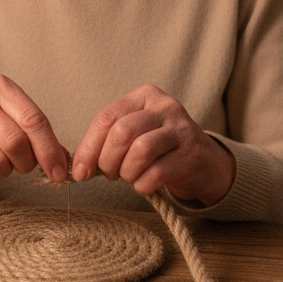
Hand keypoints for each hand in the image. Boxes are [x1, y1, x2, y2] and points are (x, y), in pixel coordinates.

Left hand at [71, 85, 235, 205]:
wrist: (206, 164)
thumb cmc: (161, 150)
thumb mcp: (135, 133)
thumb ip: (107, 140)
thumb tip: (76, 165)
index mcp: (145, 96)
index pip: (107, 117)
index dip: (89, 147)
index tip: (79, 171)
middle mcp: (165, 107)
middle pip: (122, 132)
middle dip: (107, 160)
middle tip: (109, 174)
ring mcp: (181, 130)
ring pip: (140, 151)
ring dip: (126, 172)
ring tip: (129, 177)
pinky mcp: (191, 156)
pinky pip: (156, 173)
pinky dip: (142, 185)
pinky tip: (144, 185)